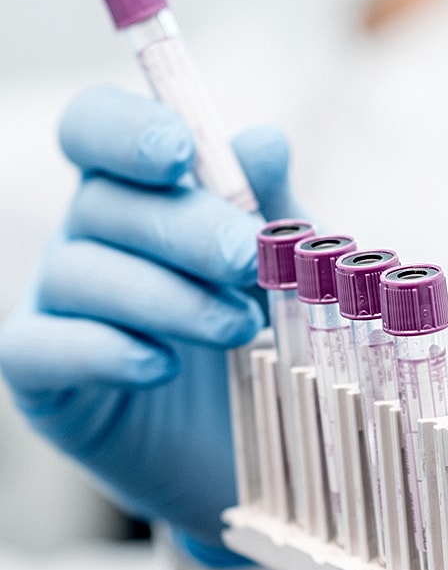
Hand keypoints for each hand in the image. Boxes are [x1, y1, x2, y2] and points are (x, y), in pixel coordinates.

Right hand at [0, 86, 293, 557]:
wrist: (257, 443)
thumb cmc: (267, 332)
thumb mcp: (283, 265)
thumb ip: (272, 207)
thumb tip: (261, 140)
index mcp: (137, 187)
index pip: (96, 126)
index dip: (126, 130)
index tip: (180, 155)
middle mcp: (86, 234)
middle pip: (101, 201)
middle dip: (181, 227)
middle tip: (246, 260)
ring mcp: (54, 303)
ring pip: (78, 273)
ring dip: (164, 296)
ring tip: (238, 329)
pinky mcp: (42, 377)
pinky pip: (42, 348)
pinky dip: (103, 351)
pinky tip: (161, 367)